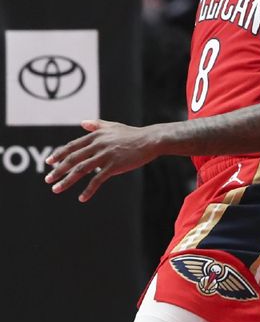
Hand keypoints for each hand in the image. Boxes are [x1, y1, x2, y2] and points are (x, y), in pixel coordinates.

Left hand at [45, 119, 161, 201]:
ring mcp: (105, 156)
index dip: (59, 154)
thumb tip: (83, 123)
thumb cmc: (132, 134)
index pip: (72, 146)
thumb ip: (96, 125)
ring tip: (56, 189)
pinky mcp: (114, 166)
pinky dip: (88, 190)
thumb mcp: (112, 126)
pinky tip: (82, 198)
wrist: (150, 140)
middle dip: (58, 170)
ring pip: (81, 170)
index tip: (49, 162)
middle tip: (48, 180)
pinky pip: (97, 180)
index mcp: (95, 136)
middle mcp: (97, 145)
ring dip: (67, 181)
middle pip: (72, 159)